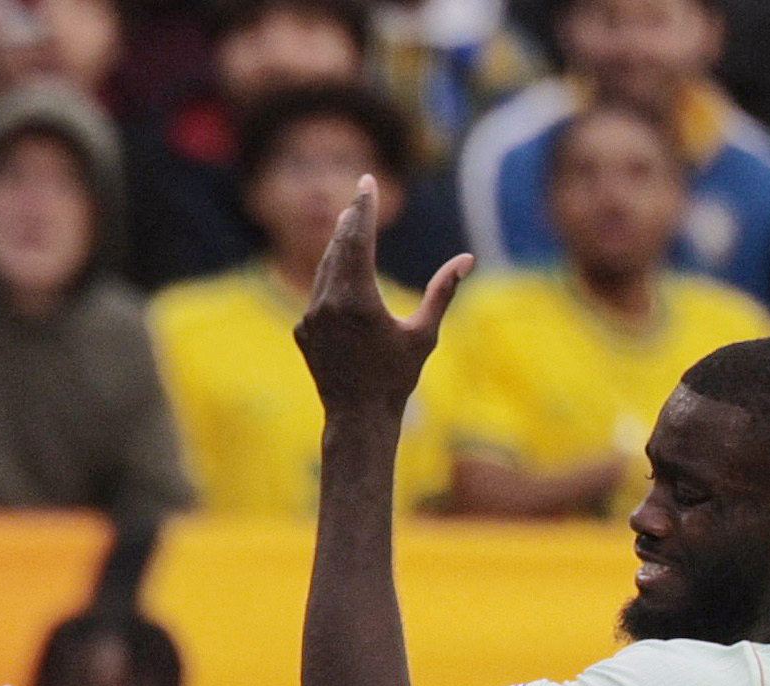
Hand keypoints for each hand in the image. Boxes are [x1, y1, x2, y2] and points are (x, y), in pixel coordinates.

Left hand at [296, 179, 469, 419]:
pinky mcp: (303, 332)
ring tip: (348, 222)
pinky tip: (339, 269)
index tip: (366, 181)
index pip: (358, 239)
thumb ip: (442, 292)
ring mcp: (311, 318)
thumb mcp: (424, 334)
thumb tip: (466, 259)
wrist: (357, 419)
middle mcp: (328, 304)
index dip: (364, 207)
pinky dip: (330, 279)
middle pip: (338, 248)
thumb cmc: (396, 378)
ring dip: (337, 246)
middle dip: (351, 220)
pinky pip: (317, 296)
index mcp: (358, 299)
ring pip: (324, 270)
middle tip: (359, 195)